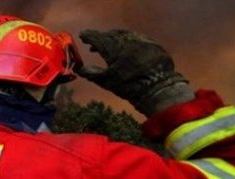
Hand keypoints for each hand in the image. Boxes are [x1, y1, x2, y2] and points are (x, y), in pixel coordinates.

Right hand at [77, 29, 193, 115]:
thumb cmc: (128, 86)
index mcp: (112, 49)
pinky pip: (134, 37)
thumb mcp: (106, 82)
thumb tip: (79, 68)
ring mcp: (139, 40)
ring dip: (112, 37)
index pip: (97, 38)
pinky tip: (125, 46)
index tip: (82, 35)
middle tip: (93, 42)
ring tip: (107, 44)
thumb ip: (91, 73)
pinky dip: (125, 39)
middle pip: (109, 34)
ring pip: (122, 34)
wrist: (157, 87)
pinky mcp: (150, 43)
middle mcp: (125, 40)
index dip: (88, 36)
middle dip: (100, 37)